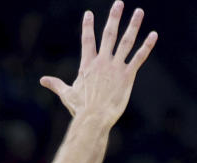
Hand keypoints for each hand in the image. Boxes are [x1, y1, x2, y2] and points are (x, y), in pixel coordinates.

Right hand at [40, 1, 156, 125]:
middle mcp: (102, 61)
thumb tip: (42, 81)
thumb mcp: (66, 94)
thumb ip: (56, 84)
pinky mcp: (127, 76)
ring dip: (133, 25)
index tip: (89, 14)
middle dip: (114, 17)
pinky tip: (154, 34)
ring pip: (126, 41)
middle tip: (119, 3)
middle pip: (109, 34)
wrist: (94, 117)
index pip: (87, 40)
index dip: (87, 26)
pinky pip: (139, 57)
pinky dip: (147, 46)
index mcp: (87, 65)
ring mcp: (115, 67)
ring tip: (139, 11)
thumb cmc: (80, 108)